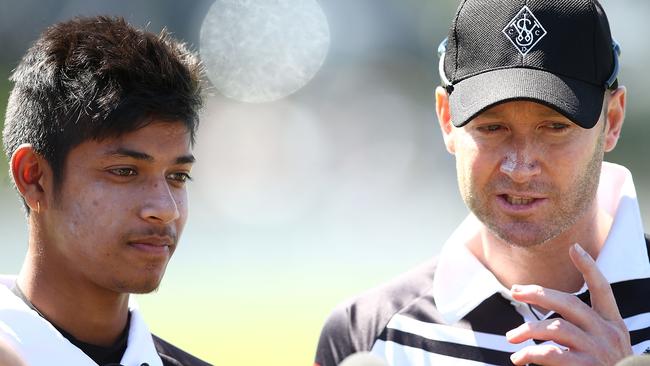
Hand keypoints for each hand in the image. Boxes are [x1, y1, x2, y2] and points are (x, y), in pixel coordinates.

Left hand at [505, 243, 632, 365]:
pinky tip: (518, 359)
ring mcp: (599, 350)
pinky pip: (552, 355)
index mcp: (613, 324)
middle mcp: (608, 333)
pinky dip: (531, 355)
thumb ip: (582, 328)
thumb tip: (545, 314)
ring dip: (528, 331)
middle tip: (515, 291)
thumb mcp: (603, 346)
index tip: (574, 247)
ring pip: (556, 328)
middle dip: (538, 294)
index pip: (603, 289)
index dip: (589, 267)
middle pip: (569, 303)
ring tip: (511, 338)